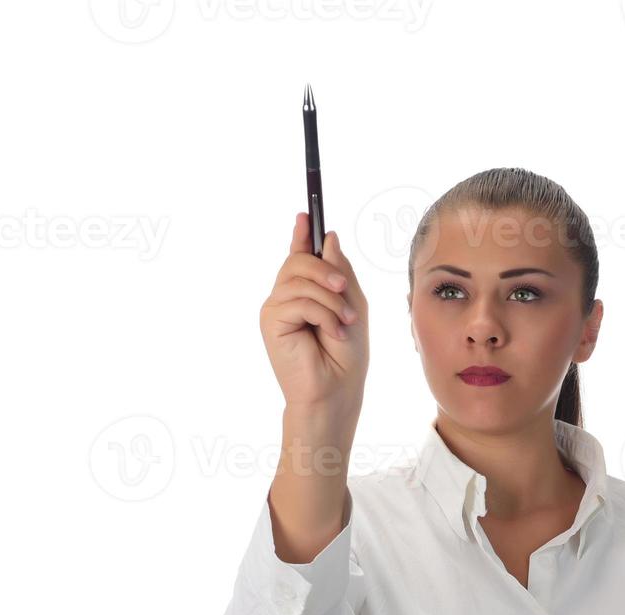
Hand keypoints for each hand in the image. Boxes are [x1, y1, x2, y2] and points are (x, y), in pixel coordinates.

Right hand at [258, 212, 369, 412]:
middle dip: (327, 271)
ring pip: (300, 278)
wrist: (336, 392)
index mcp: (307, 292)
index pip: (300, 255)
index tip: (306, 212)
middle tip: (344, 291)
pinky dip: (323, 314)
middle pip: (299, 259)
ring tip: (344, 323)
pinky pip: (299, 300)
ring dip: (331, 300)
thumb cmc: (345, 356)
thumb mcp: (353, 305)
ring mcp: (276, 308)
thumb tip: (329, 238)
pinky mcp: (271, 321)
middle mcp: (287, 296)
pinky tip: (331, 332)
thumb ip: (341, 272)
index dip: (301, 233)